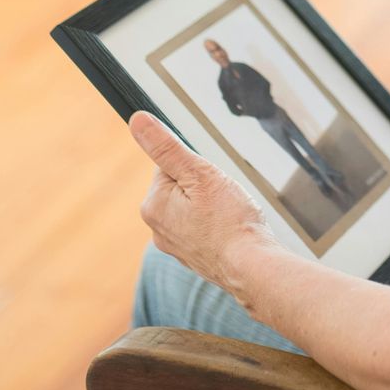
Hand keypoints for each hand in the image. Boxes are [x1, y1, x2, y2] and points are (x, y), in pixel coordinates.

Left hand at [128, 111, 277, 292]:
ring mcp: (176, 246)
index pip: (169, 166)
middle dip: (205, 188)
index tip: (211, 183)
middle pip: (181, 188)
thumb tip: (137, 121)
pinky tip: (230, 232)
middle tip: (223, 200)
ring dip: (212, 208)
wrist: (252, 268)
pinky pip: (203, 229)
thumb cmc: (230, 222)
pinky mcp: (193, 257)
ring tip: (229, 217)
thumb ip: (166, 146)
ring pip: (194, 209)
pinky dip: (217, 227)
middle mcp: (158, 228)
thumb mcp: (199, 173)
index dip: (196, 168)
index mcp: (154, 205)